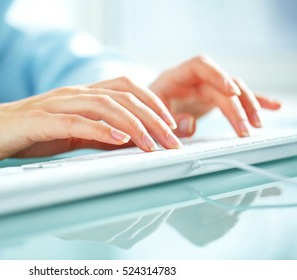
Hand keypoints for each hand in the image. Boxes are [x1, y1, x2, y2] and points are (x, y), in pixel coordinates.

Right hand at [0, 77, 180, 161]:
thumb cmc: (30, 133)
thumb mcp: (73, 132)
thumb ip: (99, 132)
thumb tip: (130, 140)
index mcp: (83, 94)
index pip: (127, 87)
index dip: (153, 103)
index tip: (172, 124)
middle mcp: (74, 93)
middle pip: (123, 96)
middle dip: (153, 118)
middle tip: (172, 140)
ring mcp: (58, 104)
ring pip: (104, 105)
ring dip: (132, 125)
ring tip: (151, 144)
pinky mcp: (41, 119)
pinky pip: (75, 121)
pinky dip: (99, 129)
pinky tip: (117, 140)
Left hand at [149, 55, 280, 136]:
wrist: (142, 115)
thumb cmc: (143, 113)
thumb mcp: (150, 116)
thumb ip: (169, 119)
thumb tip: (190, 123)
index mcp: (175, 77)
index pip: (201, 65)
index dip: (218, 75)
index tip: (233, 92)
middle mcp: (193, 80)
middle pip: (222, 85)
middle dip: (237, 105)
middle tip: (246, 128)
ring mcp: (204, 89)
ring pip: (233, 91)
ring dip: (247, 106)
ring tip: (257, 125)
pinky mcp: (211, 99)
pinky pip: (235, 99)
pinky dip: (252, 103)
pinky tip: (272, 107)